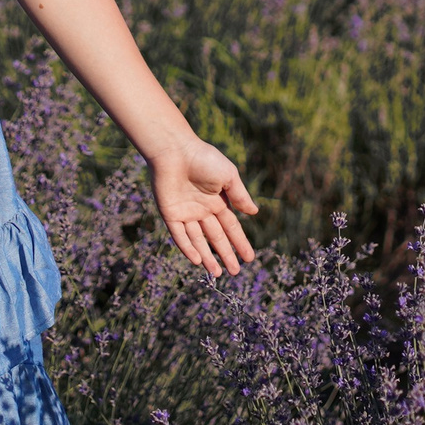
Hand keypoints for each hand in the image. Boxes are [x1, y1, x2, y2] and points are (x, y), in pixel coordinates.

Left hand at [149, 136, 259, 276]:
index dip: (240, 243)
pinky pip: (179, 235)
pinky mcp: (170, 214)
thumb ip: (240, 196)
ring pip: (198, 241)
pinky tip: (197, 261)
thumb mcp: (228, 176)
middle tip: (235, 273)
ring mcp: (186, 213)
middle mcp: (202, 210)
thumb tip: (254, 213)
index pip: (231, 227)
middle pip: (216, 238)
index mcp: (218, 201)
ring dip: (207, 257)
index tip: (249, 258)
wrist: (175, 151)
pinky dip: (188, 248)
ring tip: (216, 274)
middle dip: (226, 255)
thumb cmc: (204, 159)